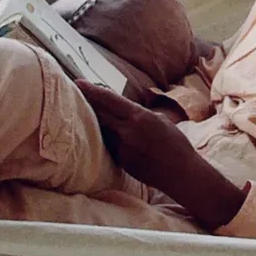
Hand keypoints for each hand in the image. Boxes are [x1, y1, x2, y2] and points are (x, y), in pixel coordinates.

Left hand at [74, 80, 245, 229]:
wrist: (181, 173)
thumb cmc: (176, 144)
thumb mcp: (160, 120)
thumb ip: (139, 114)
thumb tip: (123, 108)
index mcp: (139, 117)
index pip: (108, 99)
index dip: (91, 89)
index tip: (77, 82)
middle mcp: (128, 131)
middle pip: (98, 113)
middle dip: (86, 103)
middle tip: (74, 93)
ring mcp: (122, 148)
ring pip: (101, 130)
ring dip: (95, 121)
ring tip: (85, 111)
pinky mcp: (121, 161)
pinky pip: (109, 145)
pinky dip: (106, 137)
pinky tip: (103, 134)